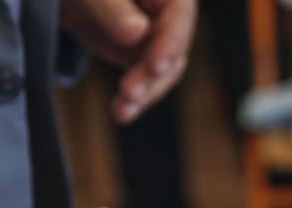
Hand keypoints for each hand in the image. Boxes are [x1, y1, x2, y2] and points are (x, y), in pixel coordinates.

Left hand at [59, 0, 196, 123]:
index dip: (171, 41)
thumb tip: (137, 32)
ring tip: (122, 111)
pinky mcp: (139, 55)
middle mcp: (164, 10)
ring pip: (163, 70)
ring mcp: (154, 34)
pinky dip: (134, 98)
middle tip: (129, 94)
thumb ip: (112, 9)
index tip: (155, 66)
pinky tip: (121, 112)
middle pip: (174, 47)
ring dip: (145, 94)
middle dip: (152, 76)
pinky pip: (145, 80)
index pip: (179, 11)